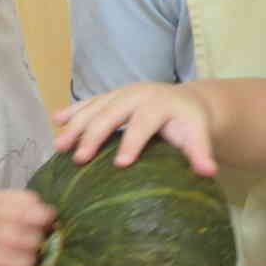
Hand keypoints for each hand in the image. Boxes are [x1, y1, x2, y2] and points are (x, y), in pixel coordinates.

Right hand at [54, 83, 216, 176]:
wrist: (185, 102)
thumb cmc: (190, 124)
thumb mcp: (198, 136)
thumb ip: (201, 153)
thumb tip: (208, 173)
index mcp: (160, 104)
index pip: (144, 123)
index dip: (133, 142)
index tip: (121, 164)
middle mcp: (138, 94)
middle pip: (112, 113)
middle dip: (94, 136)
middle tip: (79, 159)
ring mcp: (121, 93)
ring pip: (95, 107)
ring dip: (76, 125)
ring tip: (60, 146)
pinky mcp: (110, 96)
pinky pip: (88, 102)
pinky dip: (72, 111)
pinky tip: (56, 121)